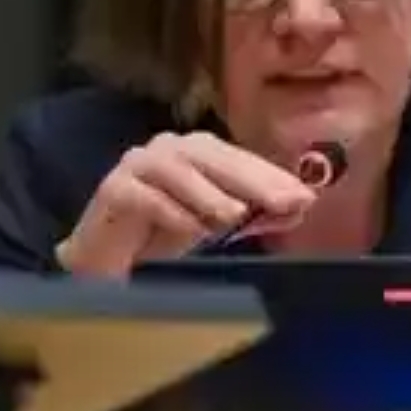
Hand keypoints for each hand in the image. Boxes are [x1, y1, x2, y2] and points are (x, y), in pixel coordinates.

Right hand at [55, 131, 316, 277]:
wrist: (105, 259)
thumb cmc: (163, 235)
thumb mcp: (217, 225)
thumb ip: (256, 214)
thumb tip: (300, 206)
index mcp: (197, 153)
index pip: (239, 158)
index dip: (272, 175)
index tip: (305, 196)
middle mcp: (168, 150)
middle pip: (211, 157)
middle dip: (251, 180)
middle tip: (283, 202)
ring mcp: (136, 167)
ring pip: (174, 169)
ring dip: (207, 193)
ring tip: (235, 216)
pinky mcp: (111, 191)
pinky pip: (141, 195)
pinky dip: (168, 211)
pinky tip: (192, 229)